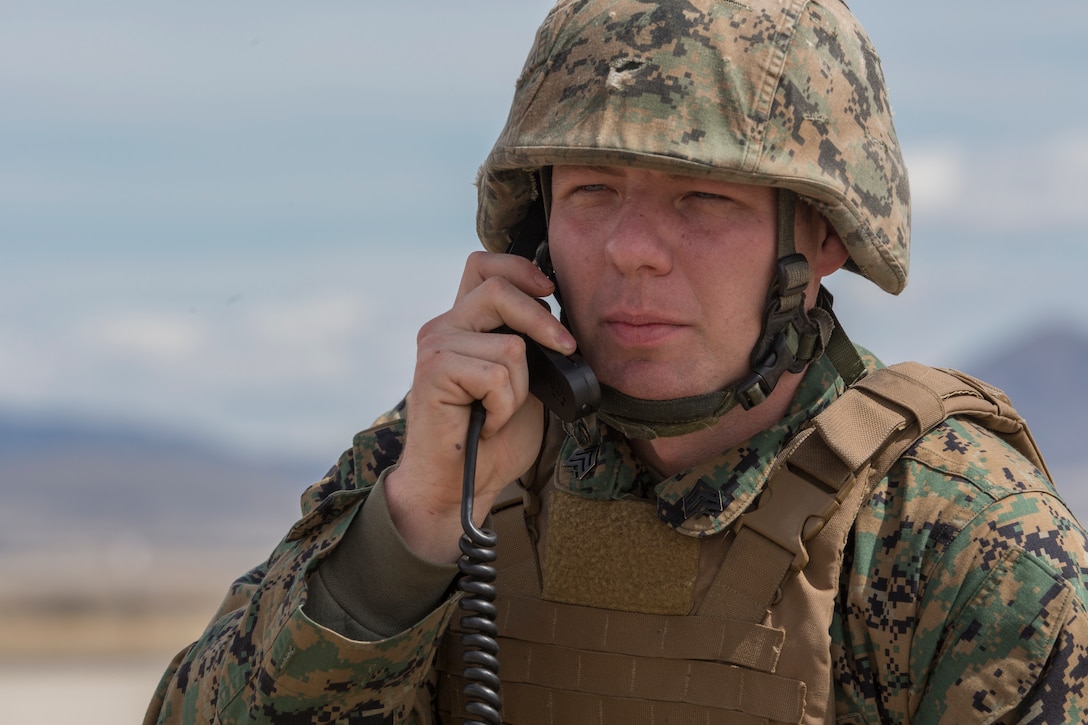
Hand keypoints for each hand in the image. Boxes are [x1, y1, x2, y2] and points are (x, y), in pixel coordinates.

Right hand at [385, 251, 576, 562]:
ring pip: (510, 346)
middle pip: (499, 288)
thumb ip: (530, 346)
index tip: (550, 291)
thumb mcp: (523, 381)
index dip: (520, 267)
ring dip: (520, 390)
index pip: (484, 264)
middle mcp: (444, 327)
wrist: (457, 485)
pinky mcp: (433, 372)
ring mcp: (435, 347)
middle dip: (542, 321)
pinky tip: (486, 423)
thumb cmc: (491, 438)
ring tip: (498, 412)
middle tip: (565, 350)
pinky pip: (496, 377)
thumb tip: (561, 321)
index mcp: (464, 324)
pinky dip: (503, 408)